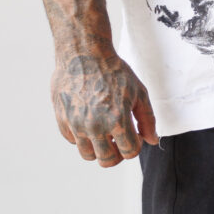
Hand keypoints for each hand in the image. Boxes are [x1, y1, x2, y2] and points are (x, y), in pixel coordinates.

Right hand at [51, 51, 157, 166]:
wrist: (83, 53)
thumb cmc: (113, 71)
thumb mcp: (139, 92)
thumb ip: (147, 119)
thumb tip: (151, 140)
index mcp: (117, 120)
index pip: (129, 152)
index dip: (135, 146)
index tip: (134, 136)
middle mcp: (95, 126)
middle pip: (108, 160)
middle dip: (117, 154)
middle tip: (119, 141)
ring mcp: (76, 124)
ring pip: (88, 155)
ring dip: (98, 148)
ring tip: (104, 133)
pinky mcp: (62, 119)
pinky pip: (72, 140)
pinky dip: (81, 136)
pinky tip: (89, 121)